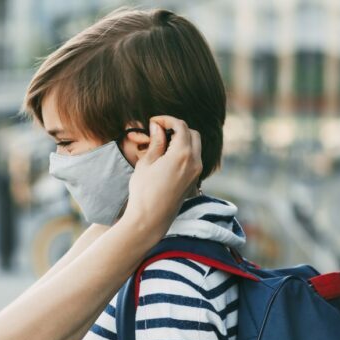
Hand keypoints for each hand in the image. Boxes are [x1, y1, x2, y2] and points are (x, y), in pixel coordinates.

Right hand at [122, 115, 202, 237]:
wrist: (150, 220)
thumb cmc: (143, 192)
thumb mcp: (146, 163)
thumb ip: (156, 142)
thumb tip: (158, 126)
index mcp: (182, 154)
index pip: (180, 126)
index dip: (167, 119)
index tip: (154, 122)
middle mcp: (194, 162)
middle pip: (192, 133)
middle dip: (177, 128)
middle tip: (160, 131)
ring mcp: (196, 173)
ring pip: (195, 146)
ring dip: (182, 140)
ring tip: (163, 144)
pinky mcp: (194, 182)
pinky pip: (194, 159)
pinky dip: (185, 152)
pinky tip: (168, 157)